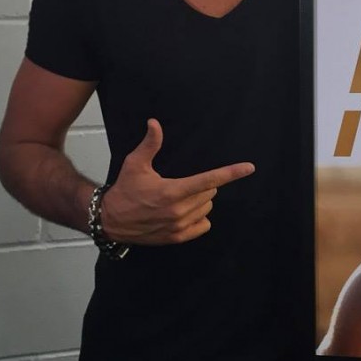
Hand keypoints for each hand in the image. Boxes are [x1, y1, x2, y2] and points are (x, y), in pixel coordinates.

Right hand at [100, 118, 254, 244]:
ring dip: (200, 202)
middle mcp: (179, 210)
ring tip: (180, 198)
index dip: (231, 173)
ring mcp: (179, 226)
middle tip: (182, 184)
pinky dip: (200, 219)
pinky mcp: (177, 238)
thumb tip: (154, 123)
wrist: (110, 220)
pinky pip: (203, 226)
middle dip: (202, 186)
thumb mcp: (135, 163)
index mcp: (172, 190)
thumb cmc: (125, 189)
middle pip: (210, 193)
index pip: (209, 180)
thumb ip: (150, 144)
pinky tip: (186, 213)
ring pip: (207, 209)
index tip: (249, 168)